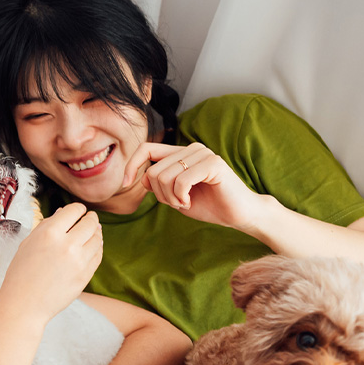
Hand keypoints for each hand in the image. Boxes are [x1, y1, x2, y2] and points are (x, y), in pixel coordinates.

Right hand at [0, 202, 102, 322]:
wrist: (24, 304)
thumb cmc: (21, 273)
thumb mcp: (28, 243)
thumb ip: (47, 225)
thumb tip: (63, 211)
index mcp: (49, 233)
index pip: (74, 210)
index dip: (78, 208)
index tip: (80, 210)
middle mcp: (67, 245)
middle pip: (90, 223)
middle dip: (91, 218)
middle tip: (91, 217)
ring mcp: (79, 262)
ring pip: (97, 239)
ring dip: (97, 232)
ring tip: (94, 231)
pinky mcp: (85, 276)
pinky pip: (98, 256)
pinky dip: (97, 248)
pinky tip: (94, 246)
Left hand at [123, 142, 264, 232]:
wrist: (239, 215)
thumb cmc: (209, 205)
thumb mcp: (175, 196)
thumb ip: (159, 184)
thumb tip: (141, 177)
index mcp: (181, 153)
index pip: (146, 149)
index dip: (131, 165)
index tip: (124, 184)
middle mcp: (191, 148)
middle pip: (153, 171)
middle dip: (159, 195)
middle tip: (177, 204)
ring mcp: (202, 153)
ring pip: (164, 177)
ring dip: (170, 198)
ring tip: (185, 202)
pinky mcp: (213, 163)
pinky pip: (181, 181)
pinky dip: (180, 197)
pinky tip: (190, 202)